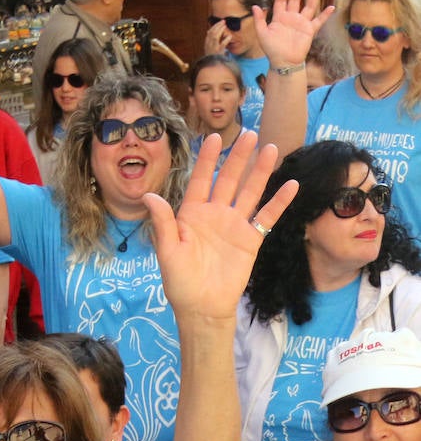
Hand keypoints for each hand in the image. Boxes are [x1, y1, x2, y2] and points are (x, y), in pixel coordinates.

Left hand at [145, 132, 298, 321]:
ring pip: (249, 192)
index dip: (208, 160)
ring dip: (260, 172)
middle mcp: (214, 215)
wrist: (203, 307)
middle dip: (237, 157)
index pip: (200, 181)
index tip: (215, 137)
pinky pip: (266, 217)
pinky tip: (290, 184)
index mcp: (190, 215)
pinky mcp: (250, 240)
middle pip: (228, 180)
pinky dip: (278, 202)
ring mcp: (233, 226)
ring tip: (271, 148)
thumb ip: (163, 223)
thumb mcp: (168, 252)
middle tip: (250, 133)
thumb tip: (149, 195)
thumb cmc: (180, 282)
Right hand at [204, 20, 230, 54]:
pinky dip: (226, 40)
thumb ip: (210, 40)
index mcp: (206, 44)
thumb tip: (209, 31)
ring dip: (220, 30)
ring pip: (215, 37)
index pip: (209, 32)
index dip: (215, 26)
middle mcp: (208, 46)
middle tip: (224, 22)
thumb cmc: (213, 57)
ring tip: (225, 26)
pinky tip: (230, 36)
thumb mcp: (209, 48)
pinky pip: (222, 44)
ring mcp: (213, 49)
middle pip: (212, 33)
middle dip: (218, 26)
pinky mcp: (218, 53)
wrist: (212, 67)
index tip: (220, 22)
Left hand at [254, 0, 334, 66]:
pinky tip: (331, 7)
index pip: (280, 1)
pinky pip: (319, 21)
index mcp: (279, 18)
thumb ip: (259, 20)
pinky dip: (325, 15)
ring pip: (309, 7)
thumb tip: (255, 6)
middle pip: (295, 0)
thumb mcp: (262, 34)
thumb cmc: (272, 50)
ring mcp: (301, 23)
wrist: (283, 62)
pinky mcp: (309, 30)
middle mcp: (291, 18)